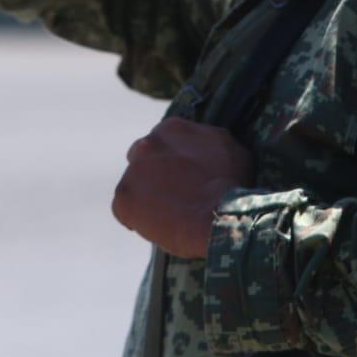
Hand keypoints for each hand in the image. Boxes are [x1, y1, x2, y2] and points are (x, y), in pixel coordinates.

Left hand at [111, 117, 254, 258]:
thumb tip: (207, 147)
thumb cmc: (233, 185)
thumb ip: (210, 141)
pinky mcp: (123, 199)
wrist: (221, 216)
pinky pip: (124, 210)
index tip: (182, 179)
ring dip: (146, 198)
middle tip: (173, 197)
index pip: (162, 144)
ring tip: (169, 216)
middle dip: (153, 176)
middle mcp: (148, 144)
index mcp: (172, 128)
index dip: (171, 163)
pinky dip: (136, 219)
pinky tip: (158, 227)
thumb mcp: (230, 149)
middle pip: (142, 160)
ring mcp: (133, 171)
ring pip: (133, 186)